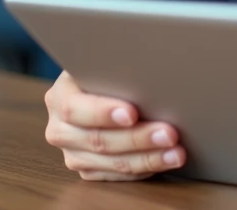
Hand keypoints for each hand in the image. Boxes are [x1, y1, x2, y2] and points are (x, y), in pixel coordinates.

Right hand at [44, 71, 185, 180]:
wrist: (101, 85)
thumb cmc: (109, 69)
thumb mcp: (106, 61)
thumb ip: (116, 67)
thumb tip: (149, 67)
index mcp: (60, 97)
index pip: (76, 108)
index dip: (103, 112)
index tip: (132, 113)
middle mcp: (60, 128)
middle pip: (98, 140)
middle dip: (137, 138)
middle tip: (169, 133)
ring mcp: (72, 152)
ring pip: (110, 162)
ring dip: (148, 158)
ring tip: (176, 153)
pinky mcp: (88, 169)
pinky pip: (117, 176)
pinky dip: (144, 169)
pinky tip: (166, 161)